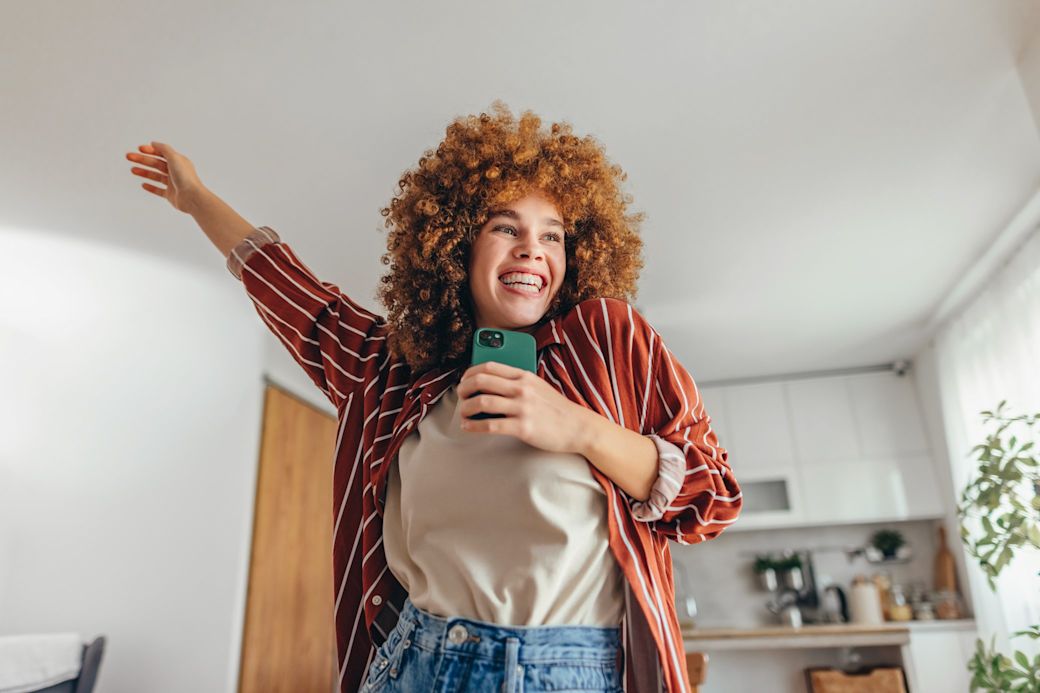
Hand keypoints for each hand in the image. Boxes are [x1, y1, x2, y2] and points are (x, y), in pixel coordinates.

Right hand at [125, 141, 205, 213]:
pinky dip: (151, 187)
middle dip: (142, 160)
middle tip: (129, 157)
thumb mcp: (174, 158)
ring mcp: (173, 184)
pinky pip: (159, 190)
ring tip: (132, 170)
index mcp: (179, 162)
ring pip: (156, 176)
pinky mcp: (171, 195)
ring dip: (144, 172)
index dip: (150, 150)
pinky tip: (143, 184)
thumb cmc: (185, 177)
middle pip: (156, 164)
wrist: (192, 198)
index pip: (162, 153)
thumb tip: (154, 143)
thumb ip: (164, 149)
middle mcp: (176, 172)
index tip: (139, 149)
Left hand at [456, 361, 593, 454]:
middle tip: (460, 396)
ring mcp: (522, 408)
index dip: (470, 372)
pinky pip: (490, 425)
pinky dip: (474, 426)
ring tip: (463, 413)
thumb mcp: (538, 386)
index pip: (489, 366)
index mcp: (524, 376)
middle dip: (464, 388)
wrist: (578, 427)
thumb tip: (490, 384)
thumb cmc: (556, 408)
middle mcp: (522, 389)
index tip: (464, 380)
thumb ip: (518, 382)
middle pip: (481, 381)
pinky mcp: (523, 427)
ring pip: (482, 402)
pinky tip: (468, 427)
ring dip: (466, 408)